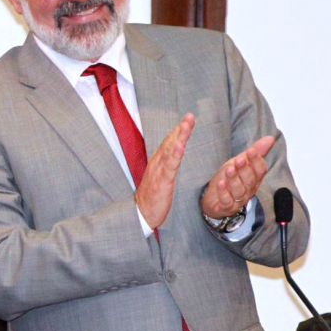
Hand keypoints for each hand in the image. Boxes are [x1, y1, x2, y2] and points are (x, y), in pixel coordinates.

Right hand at [136, 114, 194, 228]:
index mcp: (158, 163)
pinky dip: (175, 155)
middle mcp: (157, 164)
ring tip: (186, 125)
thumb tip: (172, 157)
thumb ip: (165, 166)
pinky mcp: (162, 181)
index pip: (169, 143)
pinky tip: (180, 146)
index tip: (187, 120)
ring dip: (179, 137)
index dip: (178, 131)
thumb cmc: (152, 198)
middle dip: (180, 129)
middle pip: (170, 143)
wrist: (141, 214)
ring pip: (170, 151)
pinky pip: (170, 166)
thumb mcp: (160, 179)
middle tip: (189, 116)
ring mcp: (159, 172)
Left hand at [201, 135, 274, 218]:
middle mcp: (248, 190)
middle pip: (250, 181)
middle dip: (245, 170)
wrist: (213, 199)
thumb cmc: (229, 180)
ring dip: (234, 179)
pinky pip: (226, 201)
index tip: (251, 150)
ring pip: (239, 190)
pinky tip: (220, 183)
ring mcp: (238, 200)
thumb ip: (254, 152)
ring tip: (229, 169)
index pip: (260, 171)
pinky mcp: (226, 207)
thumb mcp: (240, 163)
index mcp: (254, 179)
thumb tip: (270, 138)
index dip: (256, 161)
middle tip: (239, 160)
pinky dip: (224, 192)